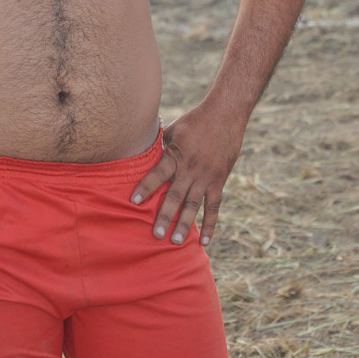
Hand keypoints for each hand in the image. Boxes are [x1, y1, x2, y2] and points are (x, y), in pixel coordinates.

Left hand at [130, 104, 243, 246]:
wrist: (224, 115)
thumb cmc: (194, 120)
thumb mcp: (174, 130)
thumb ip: (162, 147)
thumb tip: (146, 156)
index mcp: (176, 155)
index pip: (158, 174)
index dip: (145, 187)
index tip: (133, 201)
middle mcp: (190, 169)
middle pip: (175, 195)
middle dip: (165, 215)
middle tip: (156, 235)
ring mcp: (206, 177)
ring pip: (194, 205)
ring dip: (185, 224)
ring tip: (176, 241)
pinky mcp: (219, 181)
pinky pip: (214, 207)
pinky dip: (210, 225)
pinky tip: (205, 242)